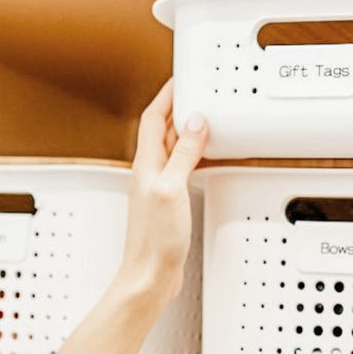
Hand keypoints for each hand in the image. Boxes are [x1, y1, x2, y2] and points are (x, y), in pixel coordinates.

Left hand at [56, 80, 208, 353]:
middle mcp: (149, 173)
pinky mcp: (168, 204)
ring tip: (206, 119)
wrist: (149, 277)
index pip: (153, 116)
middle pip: (162, 129)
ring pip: (172, 148)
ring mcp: (158, 188)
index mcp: (146, 164)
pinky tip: (204, 159)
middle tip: (198, 92)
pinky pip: (181, 168)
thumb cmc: (154, 240)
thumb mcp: (172, 189)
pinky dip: (193, 156)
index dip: (167, 94)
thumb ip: (183, 154)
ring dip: (187, 131)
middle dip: (178, 107)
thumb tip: (195, 121)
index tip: (182, 76)